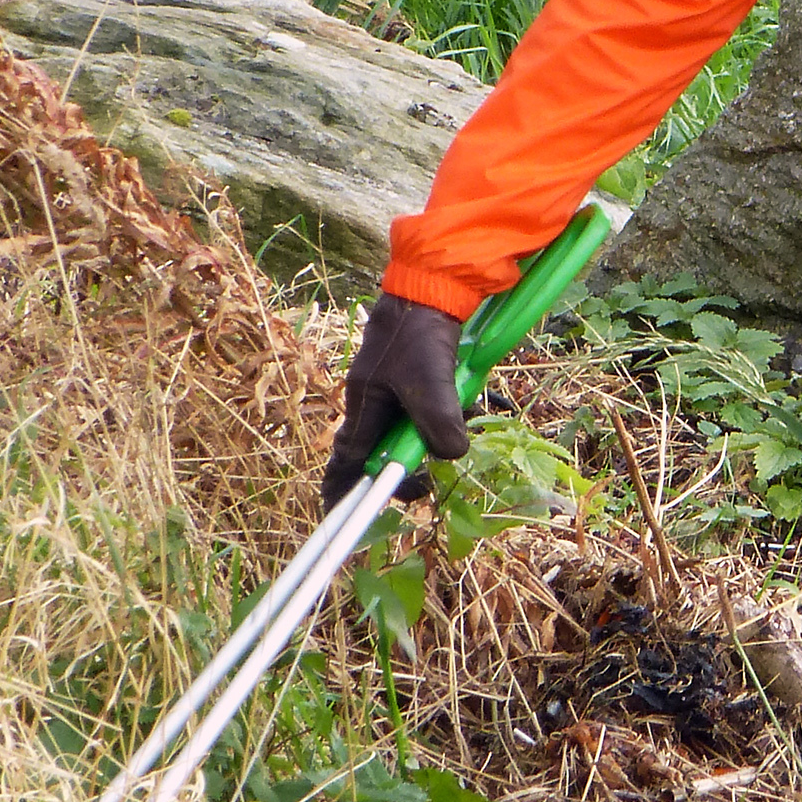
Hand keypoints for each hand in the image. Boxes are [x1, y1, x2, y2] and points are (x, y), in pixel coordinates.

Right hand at [322, 294, 469, 509]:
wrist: (431, 287)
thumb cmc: (420, 335)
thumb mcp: (431, 385)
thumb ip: (439, 426)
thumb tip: (448, 456)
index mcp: (363, 405)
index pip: (346, 458)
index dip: (342, 489)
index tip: (341, 514)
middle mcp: (371, 399)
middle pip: (377, 450)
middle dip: (397, 469)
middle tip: (420, 486)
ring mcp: (390, 386)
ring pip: (402, 430)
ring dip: (423, 440)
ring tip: (445, 440)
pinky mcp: (411, 374)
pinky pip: (420, 408)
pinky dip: (438, 416)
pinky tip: (460, 405)